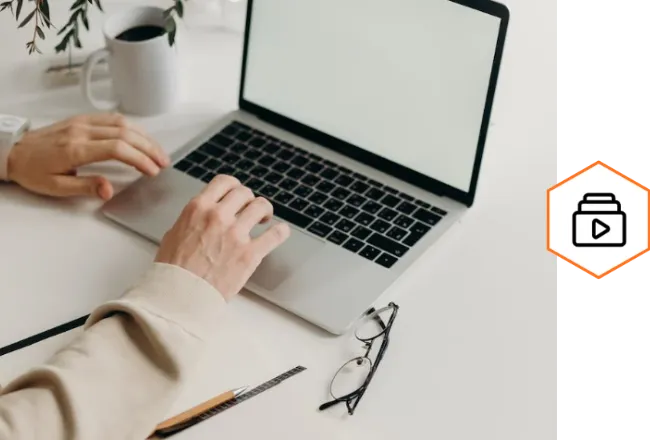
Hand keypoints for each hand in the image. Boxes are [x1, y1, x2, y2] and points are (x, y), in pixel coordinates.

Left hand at [7, 113, 168, 199]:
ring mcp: (83, 122)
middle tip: (163, 162)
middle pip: (126, 133)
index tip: (152, 171)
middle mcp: (82, 131)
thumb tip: (109, 189)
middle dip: (149, 148)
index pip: (117, 149)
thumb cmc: (33, 171)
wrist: (13, 151)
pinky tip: (141, 137)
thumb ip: (85, 187)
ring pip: (122, 123)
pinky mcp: (82, 119)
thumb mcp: (55, 187)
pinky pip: (112, 118)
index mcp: (75, 149)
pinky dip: (132, 127)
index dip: (139, 159)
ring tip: (157, 151)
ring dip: (144, 136)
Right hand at [155, 175, 290, 299]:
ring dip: (264, 211)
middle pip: (245, 193)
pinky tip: (279, 232)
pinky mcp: (250, 254)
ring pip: (261, 206)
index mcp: (198, 209)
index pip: (224, 182)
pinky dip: (281, 232)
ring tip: (263, 220)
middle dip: (248, 200)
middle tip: (249, 210)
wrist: (179, 296)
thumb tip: (202, 216)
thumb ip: (192, 219)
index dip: (234, 186)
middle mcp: (218, 216)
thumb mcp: (174, 234)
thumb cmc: (173, 270)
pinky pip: (275, 234)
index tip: (237, 194)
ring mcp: (236, 234)